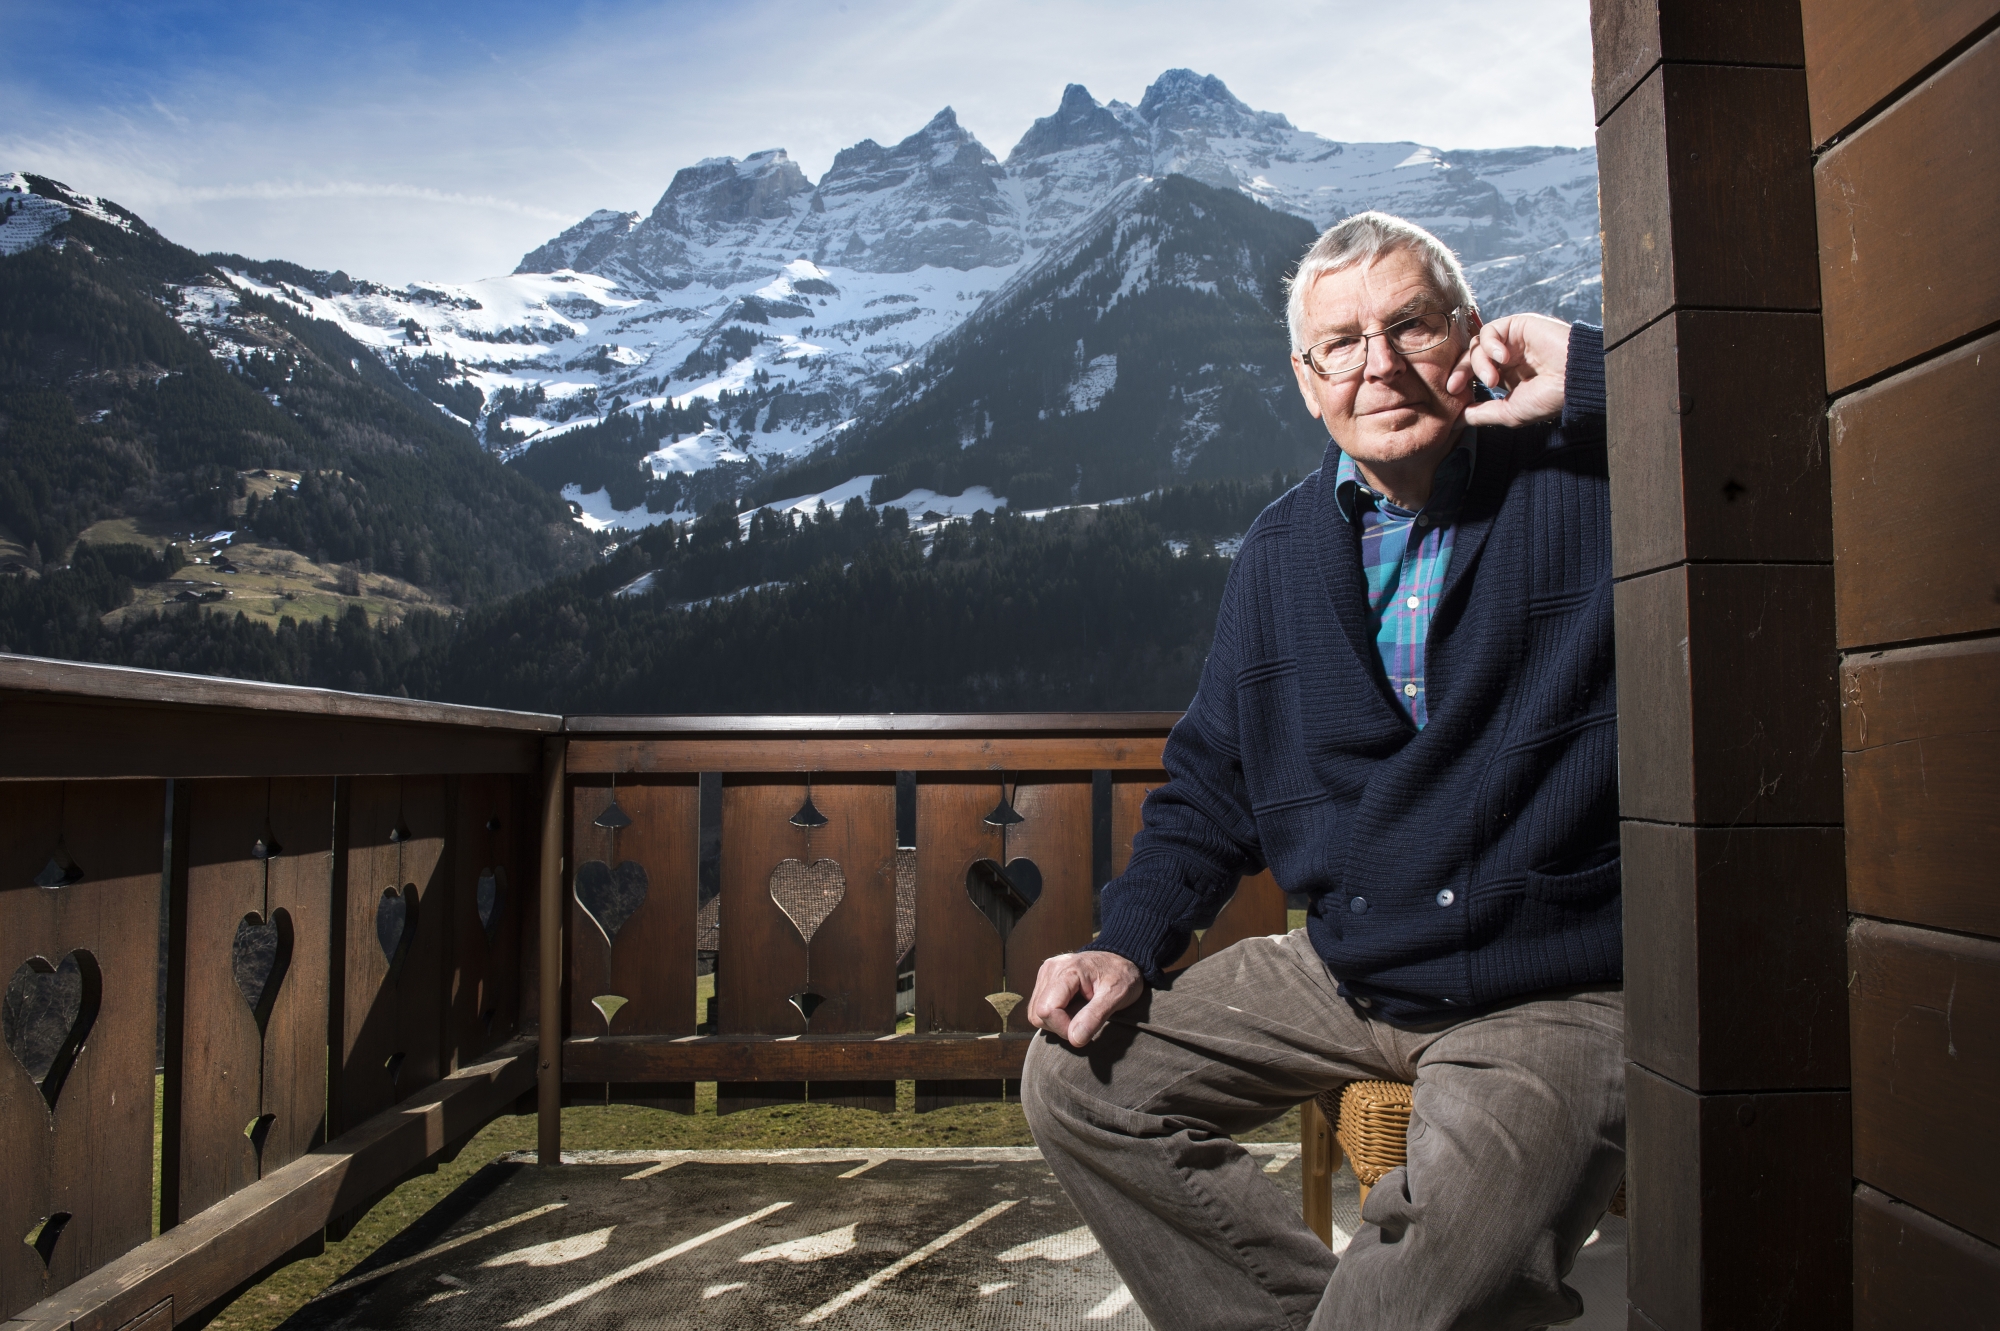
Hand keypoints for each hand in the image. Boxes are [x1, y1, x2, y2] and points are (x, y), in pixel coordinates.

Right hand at [1027, 950, 1142, 1047]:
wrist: (1122, 959)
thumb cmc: (1122, 976)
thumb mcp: (1116, 995)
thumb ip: (1094, 1017)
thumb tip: (1074, 1039)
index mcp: (1068, 970)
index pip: (1048, 1010)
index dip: (1064, 1028)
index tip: (1085, 1029)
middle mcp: (1051, 969)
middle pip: (1038, 1013)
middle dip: (1059, 1026)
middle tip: (1084, 1020)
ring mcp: (1046, 973)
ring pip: (1036, 1013)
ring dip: (1056, 1022)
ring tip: (1080, 1012)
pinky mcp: (1045, 980)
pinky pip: (1039, 1007)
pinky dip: (1055, 1015)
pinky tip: (1073, 1008)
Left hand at [1450, 313, 1571, 427]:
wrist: (1574, 378)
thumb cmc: (1549, 398)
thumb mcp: (1509, 412)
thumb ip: (1481, 414)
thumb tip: (1456, 420)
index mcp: (1507, 377)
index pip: (1473, 375)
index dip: (1461, 382)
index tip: (1451, 395)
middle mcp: (1508, 358)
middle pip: (1470, 358)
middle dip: (1460, 372)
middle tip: (1454, 387)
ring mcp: (1512, 341)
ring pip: (1477, 345)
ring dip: (1478, 364)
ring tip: (1493, 380)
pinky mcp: (1517, 325)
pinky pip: (1490, 330)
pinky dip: (1490, 345)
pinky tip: (1503, 358)